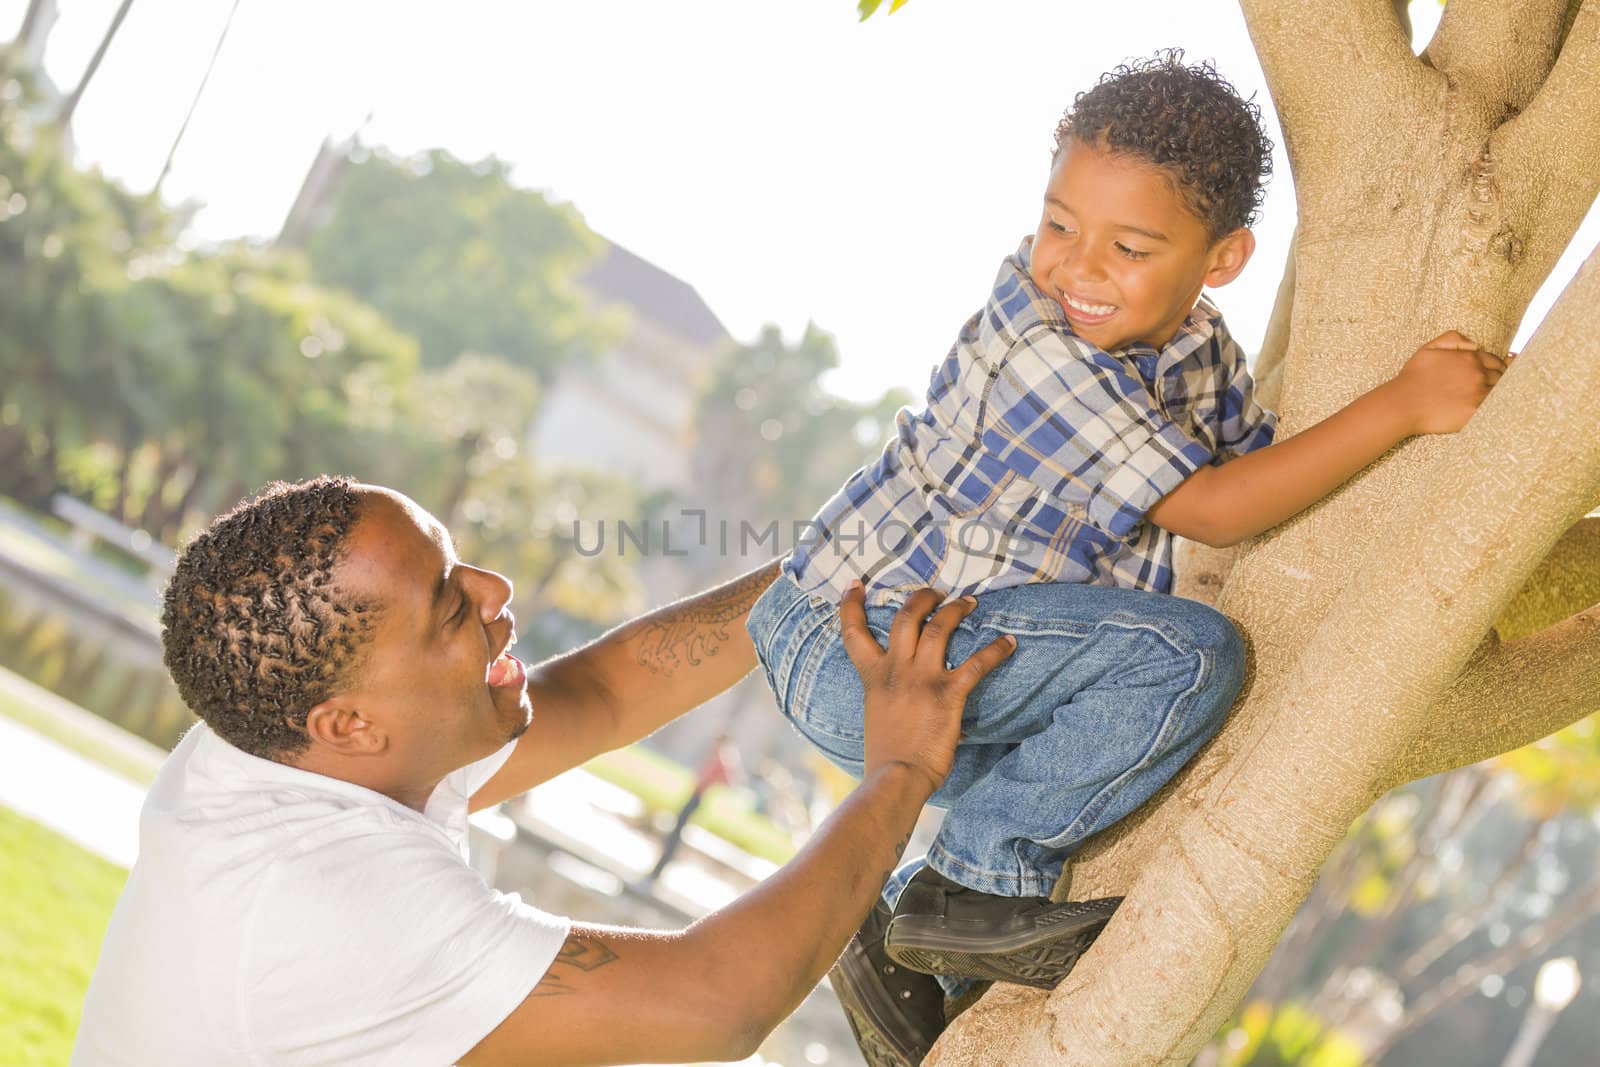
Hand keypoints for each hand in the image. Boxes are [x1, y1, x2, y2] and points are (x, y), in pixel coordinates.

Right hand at [838, 584, 1015, 795]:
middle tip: (936, 592)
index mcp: (874, 677)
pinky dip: (996, 650)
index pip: (854, 633)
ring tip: (969, 602)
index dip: (851, 605)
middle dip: (923, 598)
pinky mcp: (948, 694)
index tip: (855, 584)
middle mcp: (896, 670)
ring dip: (956, 610)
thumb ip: (889, 699)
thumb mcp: (877, 717)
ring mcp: (922, 679)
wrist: (895, 777)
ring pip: (940, 628)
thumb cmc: (886, 757)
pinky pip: (977, 663)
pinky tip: (1009, 642)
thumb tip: (908, 699)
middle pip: (907, 617)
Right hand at [1390, 330, 1508, 434]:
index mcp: (1470, 357)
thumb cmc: (1413, 377)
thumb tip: (1475, 344)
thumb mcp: (1428, 348)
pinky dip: (1497, 405)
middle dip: (1500, 379)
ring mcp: (1477, 393)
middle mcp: (1477, 373)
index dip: (1497, 366)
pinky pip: (1494, 407)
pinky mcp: (1474, 411)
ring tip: (1498, 396)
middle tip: (1498, 385)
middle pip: (1501, 375)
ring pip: (1500, 390)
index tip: (1496, 372)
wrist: (1403, 404)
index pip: (1495, 361)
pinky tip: (1494, 407)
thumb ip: (1452, 338)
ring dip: (1499, 392)